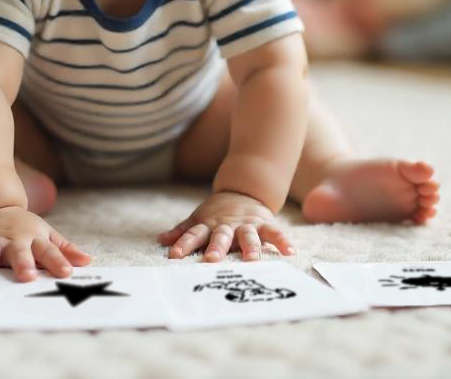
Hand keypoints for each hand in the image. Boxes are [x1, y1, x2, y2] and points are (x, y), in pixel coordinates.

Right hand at [0, 205, 91, 281]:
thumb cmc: (26, 229)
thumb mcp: (47, 235)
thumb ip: (65, 249)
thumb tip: (87, 261)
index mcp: (34, 239)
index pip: (49, 251)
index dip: (58, 261)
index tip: (66, 273)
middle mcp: (13, 240)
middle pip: (19, 252)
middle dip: (22, 263)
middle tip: (26, 277)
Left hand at [156, 191, 294, 261]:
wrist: (243, 190)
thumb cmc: (217, 214)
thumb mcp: (198, 219)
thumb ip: (182, 231)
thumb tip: (161, 241)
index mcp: (208, 225)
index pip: (193, 234)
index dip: (184, 244)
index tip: (174, 256)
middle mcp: (226, 225)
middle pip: (220, 236)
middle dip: (216, 247)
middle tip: (211, 259)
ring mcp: (246, 224)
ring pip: (247, 235)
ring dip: (250, 246)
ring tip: (252, 259)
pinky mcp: (263, 223)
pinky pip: (274, 232)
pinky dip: (282, 241)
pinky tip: (290, 252)